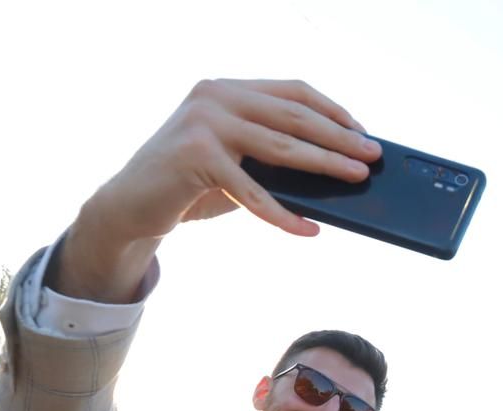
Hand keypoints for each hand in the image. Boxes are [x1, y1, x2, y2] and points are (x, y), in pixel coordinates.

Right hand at [56, 79, 380, 302]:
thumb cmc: (191, 186)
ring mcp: (204, 123)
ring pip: (282, 148)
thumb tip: (334, 172)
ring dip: (325, 165)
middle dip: (340, 137)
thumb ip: (273, 157)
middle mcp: (215, 97)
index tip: (362, 131)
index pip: (292, 91)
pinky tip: (309, 230)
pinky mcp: (196, 157)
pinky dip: (284, 215)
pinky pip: (253, 193)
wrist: (130, 207)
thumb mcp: (236, 162)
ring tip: (355, 179)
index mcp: (227, 89)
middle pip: (294, 116)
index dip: (332, 110)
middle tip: (372, 156)